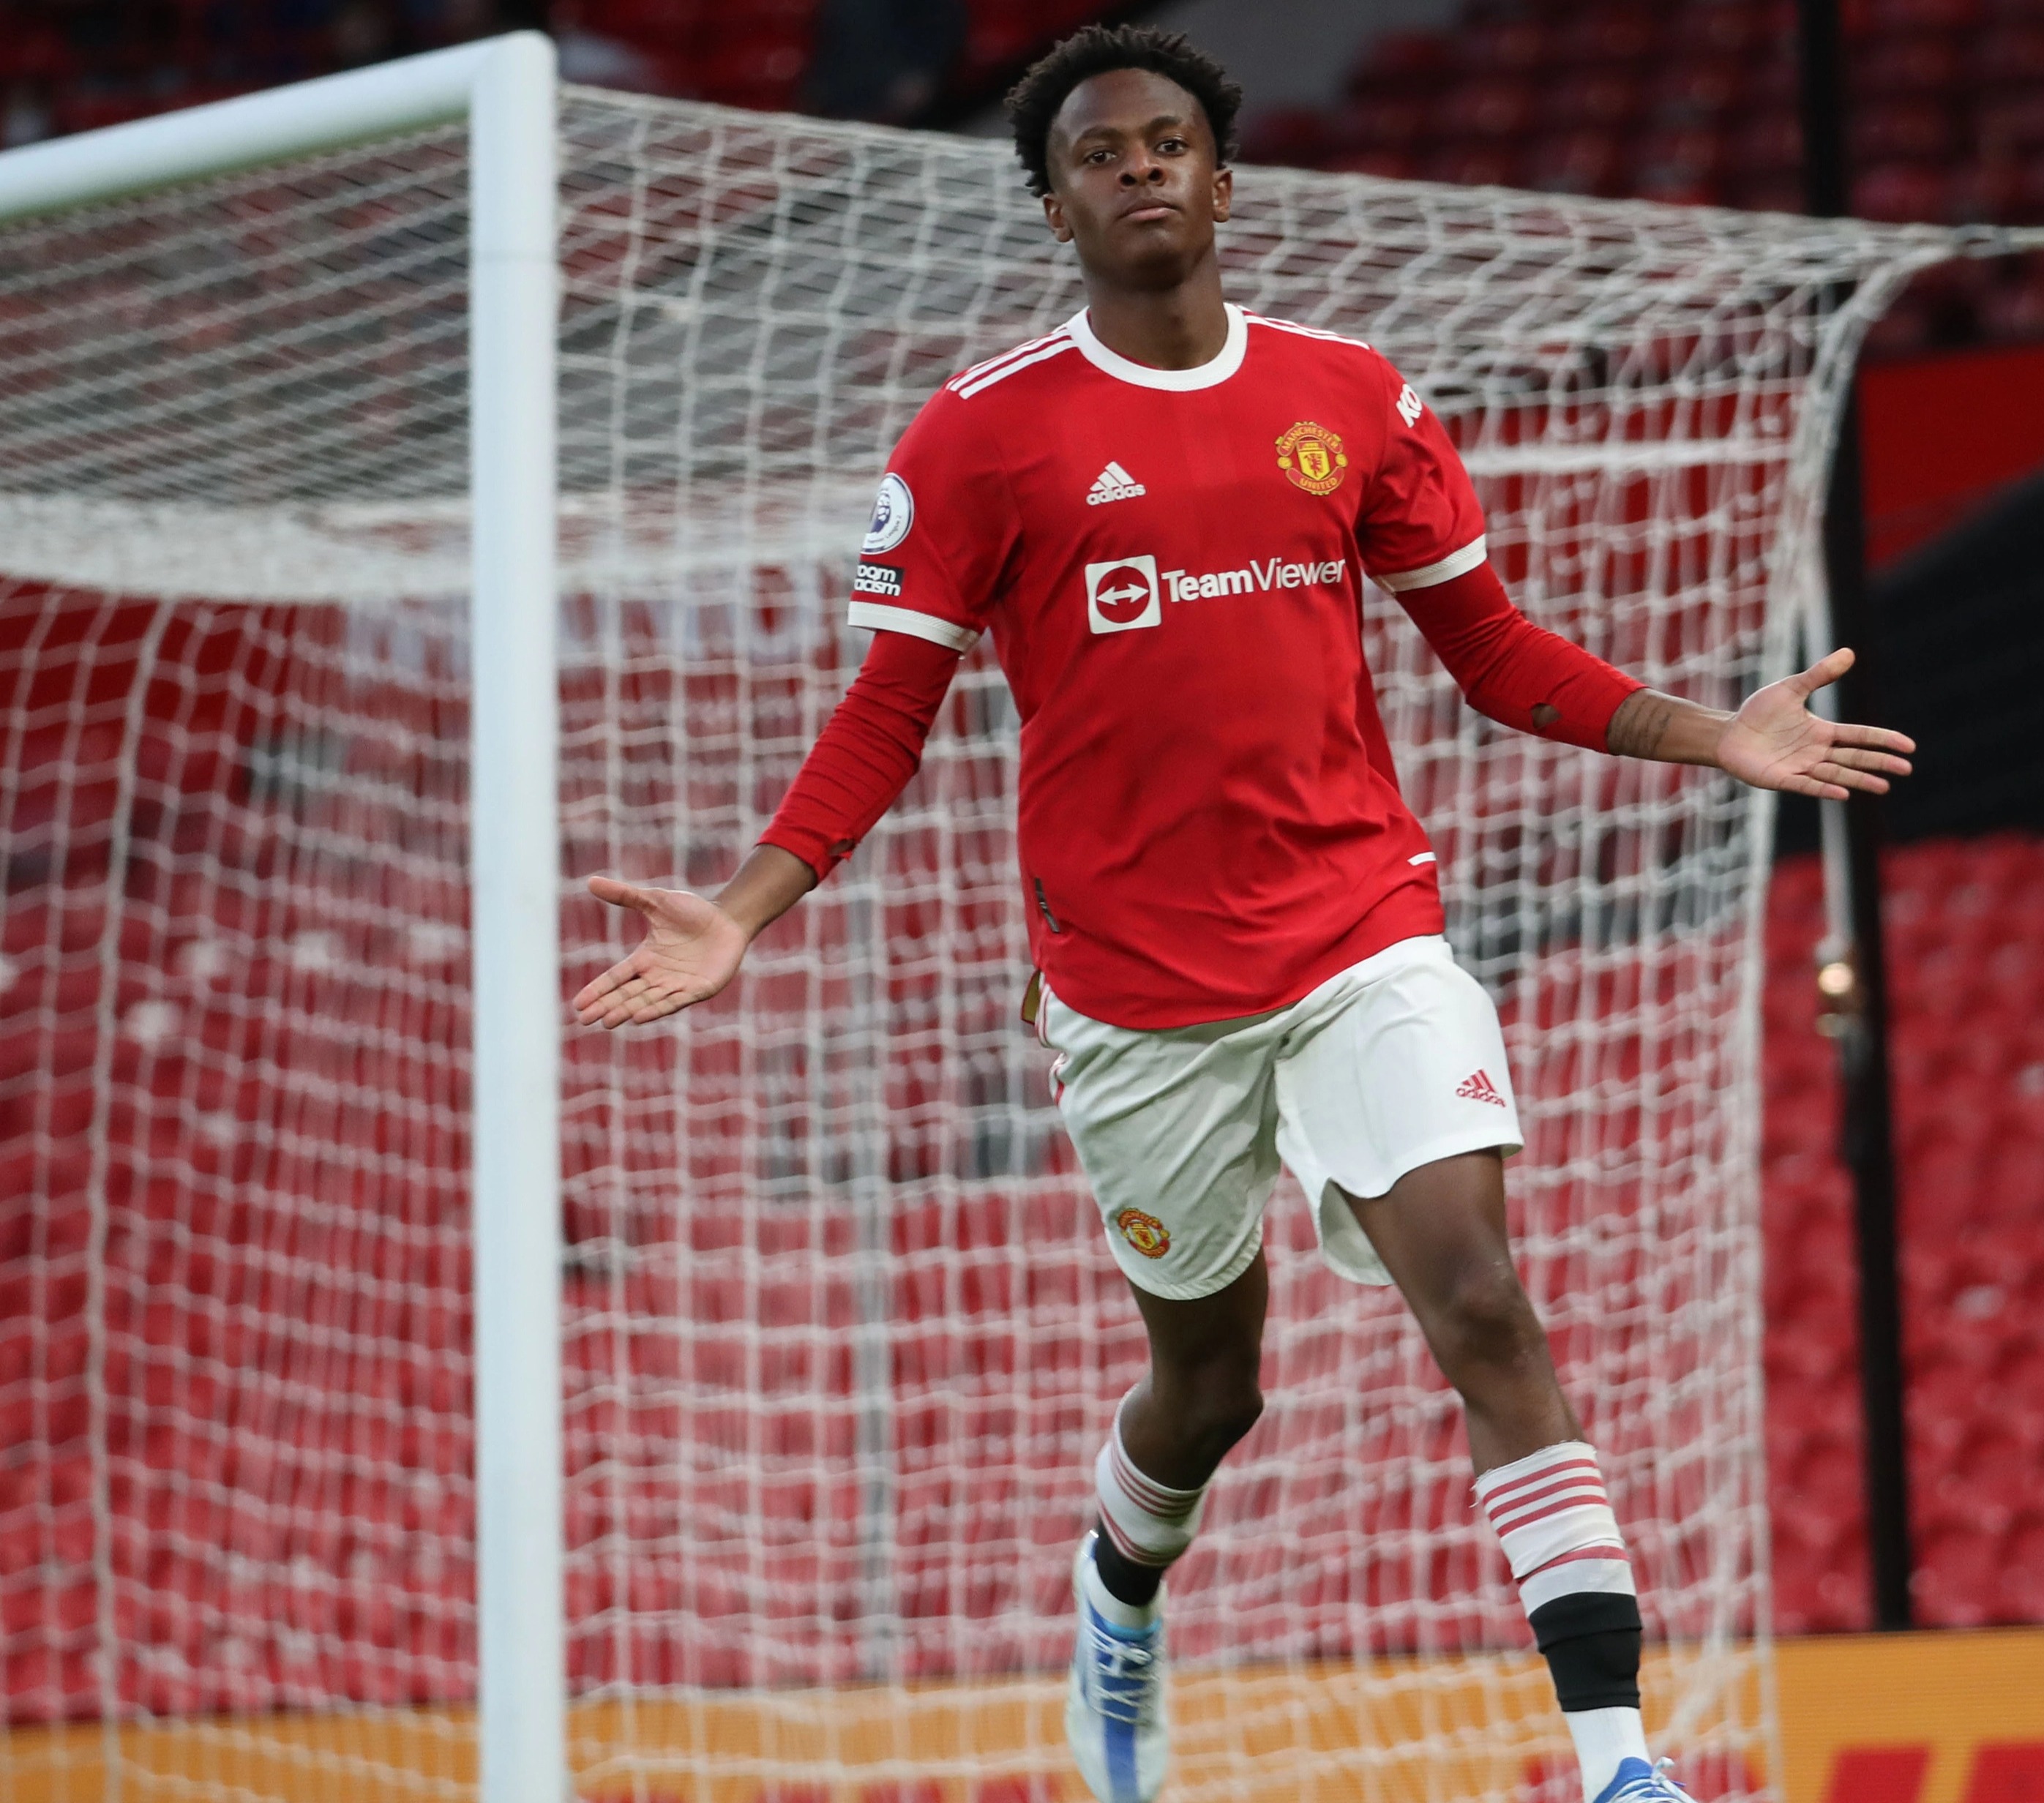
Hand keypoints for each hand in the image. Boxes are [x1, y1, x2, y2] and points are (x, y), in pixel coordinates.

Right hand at [572, 876, 748, 1028]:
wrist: (729, 919)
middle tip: (586, 1019)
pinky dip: (657, 1009)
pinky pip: (674, 1001)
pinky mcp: (699, 989)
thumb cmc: (693, 911)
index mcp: (646, 958)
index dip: (598, 989)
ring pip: (647, 1001)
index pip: (617, 977)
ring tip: (607, 1021)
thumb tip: (590, 882)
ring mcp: (678, 984)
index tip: (578, 1004)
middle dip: (607, 1006)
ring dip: (627, 1011)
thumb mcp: (655, 901)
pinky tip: (638, 1017)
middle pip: (627, 994)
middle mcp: (659, 976)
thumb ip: (624, 895)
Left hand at [1713, 648, 1914, 800]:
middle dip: (1879, 763)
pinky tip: (1843, 794)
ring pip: (1836, 775)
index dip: (1883, 739)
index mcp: (1822, 732)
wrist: (1728, 733)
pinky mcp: (1781, 779)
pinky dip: (1824, 790)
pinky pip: (1807, 786)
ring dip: (1859, 781)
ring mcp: (1801, 767)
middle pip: (1855, 758)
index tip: (1908, 746)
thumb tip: (1849, 652)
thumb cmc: (1759, 712)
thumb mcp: (1791, 689)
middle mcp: (1816, 752)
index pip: (1860, 736)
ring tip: (1883, 788)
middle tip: (1906, 769)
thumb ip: (1819, 675)